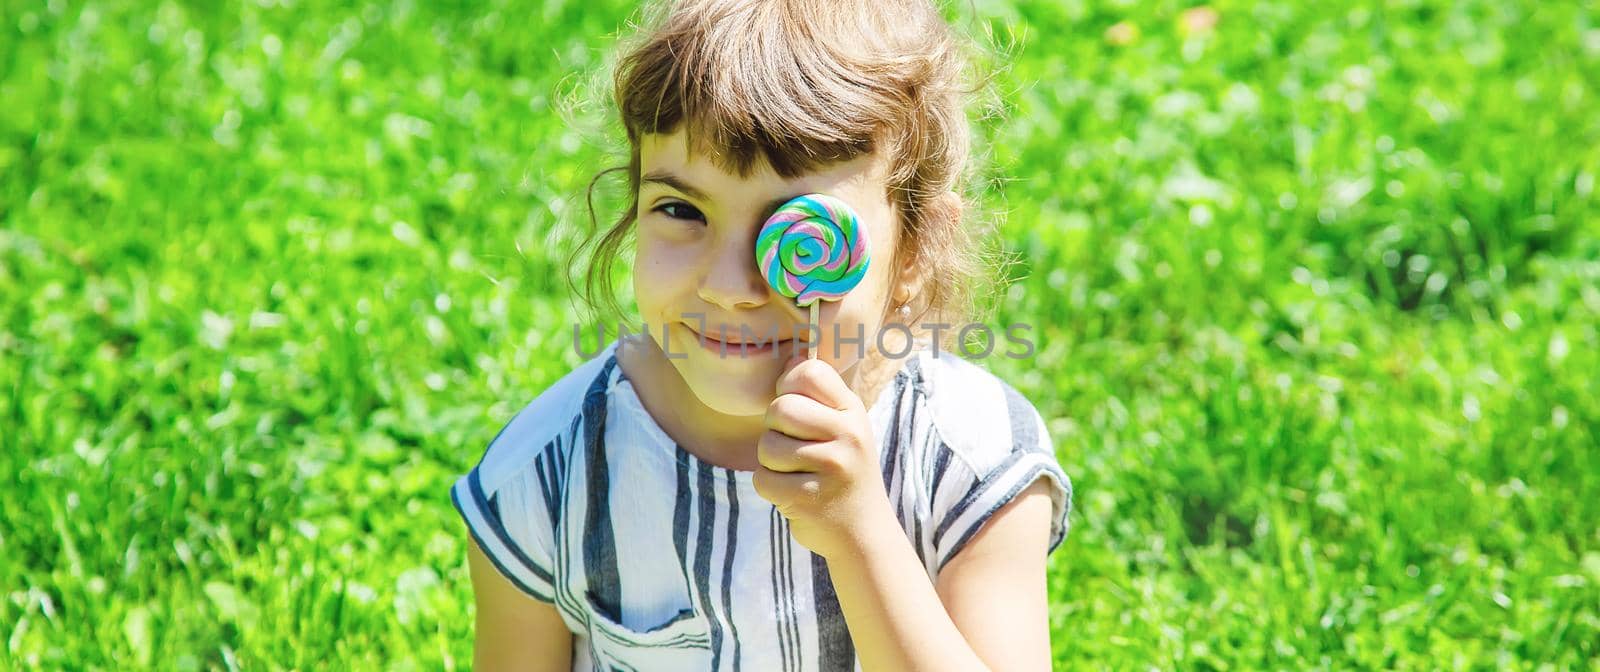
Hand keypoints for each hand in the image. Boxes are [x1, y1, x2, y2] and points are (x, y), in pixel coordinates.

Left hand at [753, 353, 895, 559]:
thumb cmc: (843, 472)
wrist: (863, 532)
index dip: (788, 387)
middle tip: (791, 447)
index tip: (795, 410)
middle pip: (780, 408)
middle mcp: (848, 434)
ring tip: (795, 473)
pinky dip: (769, 488)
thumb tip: (790, 357)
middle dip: (773, 429)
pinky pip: (763, 480)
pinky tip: (792, 493)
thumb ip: (819, 396)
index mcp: (852, 411)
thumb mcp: (844, 428)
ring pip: (766, 446)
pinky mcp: (810, 498)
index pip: (808, 372)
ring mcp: (832, 467)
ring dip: (770, 462)